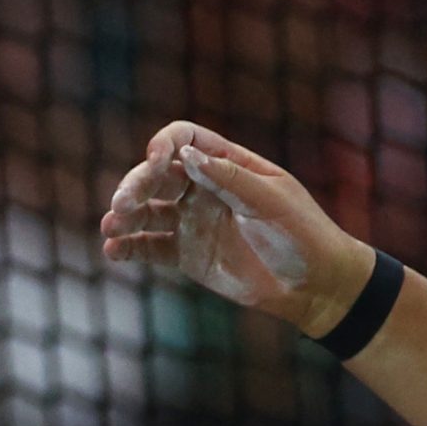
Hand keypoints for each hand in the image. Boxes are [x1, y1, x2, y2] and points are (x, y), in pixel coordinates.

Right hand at [100, 121, 365, 336]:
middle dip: (136, 185)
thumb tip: (186, 155)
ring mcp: (192, 220)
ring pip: (146, 211)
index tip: (156, 161)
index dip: (165, 145)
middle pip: (156, 175)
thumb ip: (229, 179)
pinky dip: (130, 247)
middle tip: (123, 206)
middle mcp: (204, 188)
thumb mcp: (272, 201)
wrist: (316, 285)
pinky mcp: (186, 254)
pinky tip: (114, 251)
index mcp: (228, 164)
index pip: (184, 140)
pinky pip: (150, 247)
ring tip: (111, 228)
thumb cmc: (303, 234)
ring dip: (124, 216)